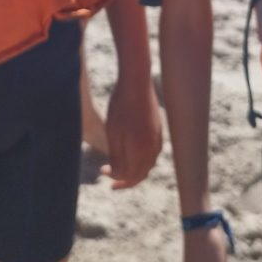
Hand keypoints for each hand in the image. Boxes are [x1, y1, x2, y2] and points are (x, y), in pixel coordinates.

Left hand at [101, 73, 161, 188]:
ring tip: (121, 168)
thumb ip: (116, 156)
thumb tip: (117, 174)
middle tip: (111, 179)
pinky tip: (133, 154)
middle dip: (126, 179)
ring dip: (135, 170)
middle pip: (141, 174)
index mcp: (140, 150)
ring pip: (148, 165)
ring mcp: (157, 139)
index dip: (116, 178)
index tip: (103, 172)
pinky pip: (153, 153)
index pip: (130, 176)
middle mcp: (152, 148)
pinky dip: (143, 160)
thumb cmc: (121, 105)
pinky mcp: (159, 131)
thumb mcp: (113, 132)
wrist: (137, 82)